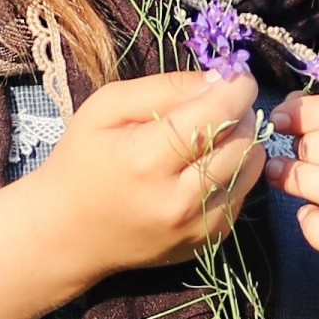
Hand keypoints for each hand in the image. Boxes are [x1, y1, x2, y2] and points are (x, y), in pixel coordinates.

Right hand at [33, 69, 267, 276]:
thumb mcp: (108, 106)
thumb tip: (221, 79)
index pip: (219, 113)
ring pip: (252, 167)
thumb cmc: (81, 160)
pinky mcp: (208, 243)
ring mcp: (197, 227)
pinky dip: (233, 172)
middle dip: (241, 112)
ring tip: (210, 135)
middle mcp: (178, 199)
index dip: (238, 86)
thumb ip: (166, 87)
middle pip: (244, 140)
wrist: (66, 234)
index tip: (235, 75)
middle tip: (218, 104)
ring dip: (242, 141)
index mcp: (146, 159)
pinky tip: (202, 168)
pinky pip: (243, 193)